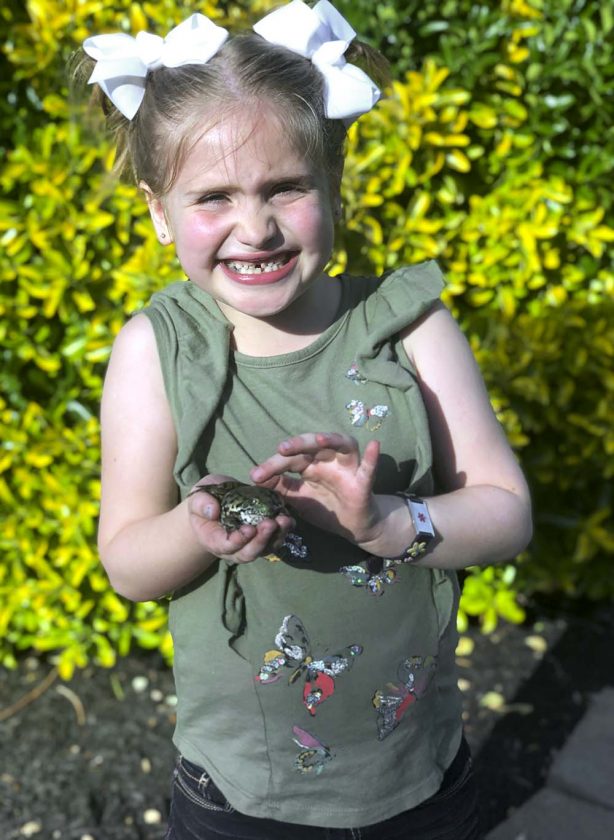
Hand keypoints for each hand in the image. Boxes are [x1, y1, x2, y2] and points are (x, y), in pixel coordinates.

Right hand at [187, 475, 293, 563]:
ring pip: (265, 549)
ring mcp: (250, 545)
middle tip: (270, 524)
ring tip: (285, 521)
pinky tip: (290, 519)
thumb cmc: (205, 501)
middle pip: (249, 553)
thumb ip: (201, 503)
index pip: (227, 546)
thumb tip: (213, 511)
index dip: (238, 540)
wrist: (216, 503)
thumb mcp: (198, 498)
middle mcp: (233, 549)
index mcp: (214, 541)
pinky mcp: (263, 537)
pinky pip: (275, 540)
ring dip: (277, 537)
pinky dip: (284, 532)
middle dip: (261, 541)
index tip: (249, 529)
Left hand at [250, 433, 383, 546]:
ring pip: (342, 445)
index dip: (273, 465)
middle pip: (314, 446)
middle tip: (281, 449)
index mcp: (312, 464)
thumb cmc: (325, 507)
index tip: (255, 475)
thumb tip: (256, 476)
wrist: (352, 528)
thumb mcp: (299, 498)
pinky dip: (372, 458)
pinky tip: (374, 445)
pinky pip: (369, 469)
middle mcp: (329, 460)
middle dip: (299, 444)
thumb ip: (280, 487)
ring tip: (319, 440)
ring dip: (331, 440)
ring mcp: (348, 469)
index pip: (291, 458)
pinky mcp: (363, 484)